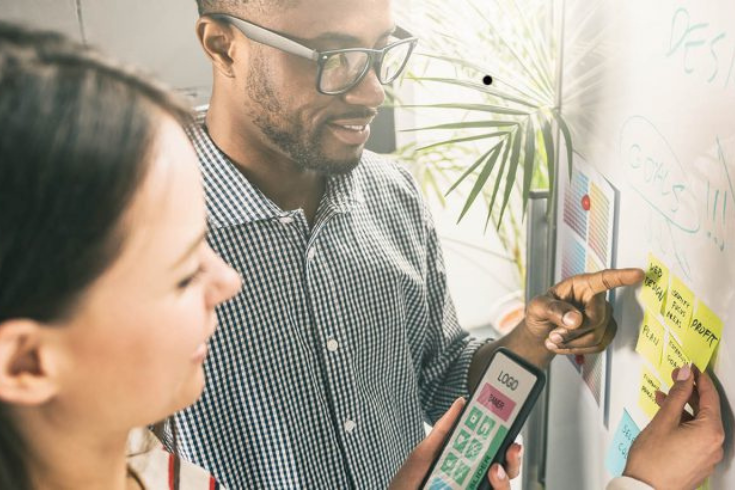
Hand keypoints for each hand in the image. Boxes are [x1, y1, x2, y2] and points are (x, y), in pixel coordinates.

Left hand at [389, 397, 521, 488]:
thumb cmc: (408, 482)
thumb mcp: (424, 454)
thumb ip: (443, 430)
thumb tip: (461, 403)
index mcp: (468, 466)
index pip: (496, 456)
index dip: (510, 447)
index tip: (513, 435)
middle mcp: (475, 482)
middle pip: (506, 474)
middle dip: (514, 461)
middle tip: (510, 449)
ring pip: (503, 489)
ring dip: (504, 482)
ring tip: (493, 470)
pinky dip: (494, 489)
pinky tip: (480, 485)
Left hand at [525, 268, 643, 356]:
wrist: (542, 330)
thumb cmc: (541, 311)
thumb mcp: (537, 306)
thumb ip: (553, 310)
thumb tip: (575, 320)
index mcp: (582, 284)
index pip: (604, 279)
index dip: (622, 277)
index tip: (638, 274)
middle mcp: (597, 298)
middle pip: (596, 319)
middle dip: (572, 332)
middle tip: (553, 336)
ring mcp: (604, 316)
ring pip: (596, 336)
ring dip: (572, 343)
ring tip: (553, 340)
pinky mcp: (605, 332)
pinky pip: (597, 346)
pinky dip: (577, 349)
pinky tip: (564, 345)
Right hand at [623, 364, 723, 489]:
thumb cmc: (653, 459)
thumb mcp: (664, 420)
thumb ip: (677, 395)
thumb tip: (685, 375)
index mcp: (710, 432)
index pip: (709, 397)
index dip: (699, 379)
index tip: (690, 368)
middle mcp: (715, 444)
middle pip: (706, 410)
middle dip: (690, 393)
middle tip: (676, 379)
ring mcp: (709, 456)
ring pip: (699, 424)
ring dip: (684, 409)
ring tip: (664, 399)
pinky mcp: (700, 463)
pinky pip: (696, 436)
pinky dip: (684, 424)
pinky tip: (668, 419)